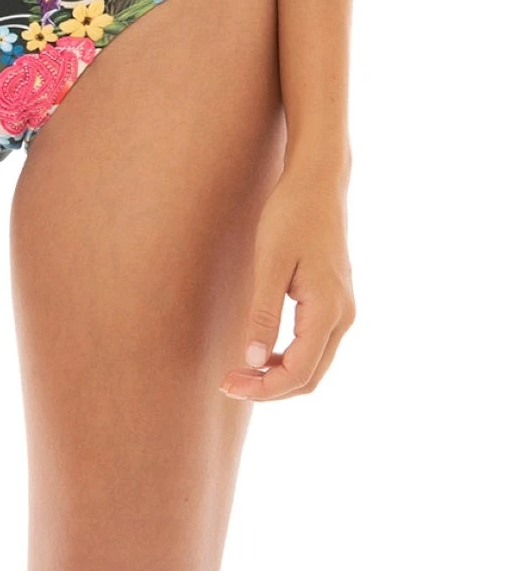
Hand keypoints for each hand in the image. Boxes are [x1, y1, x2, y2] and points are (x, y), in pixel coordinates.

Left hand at [220, 158, 354, 400]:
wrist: (318, 182)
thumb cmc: (291, 214)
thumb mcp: (270, 261)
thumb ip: (263, 313)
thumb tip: (253, 359)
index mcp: (328, 309)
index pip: (299, 372)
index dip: (263, 388)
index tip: (227, 384)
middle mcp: (343, 316)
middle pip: (310, 377)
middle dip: (269, 388)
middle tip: (227, 383)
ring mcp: (342, 310)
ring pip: (315, 364)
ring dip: (278, 375)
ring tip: (239, 371)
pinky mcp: (335, 302)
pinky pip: (315, 345)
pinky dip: (289, 358)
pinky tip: (260, 352)